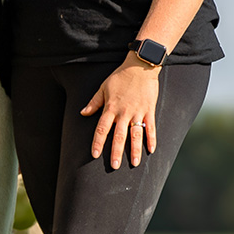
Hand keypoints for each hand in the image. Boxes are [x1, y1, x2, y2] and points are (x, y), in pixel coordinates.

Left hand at [80, 54, 160, 169]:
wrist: (140, 66)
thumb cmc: (120, 77)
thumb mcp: (103, 88)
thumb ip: (94, 102)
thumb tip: (82, 113)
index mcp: (111, 108)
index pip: (102, 128)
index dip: (98, 142)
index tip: (95, 154)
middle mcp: (124, 112)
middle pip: (119, 135)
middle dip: (116, 152)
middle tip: (114, 166)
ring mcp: (138, 112)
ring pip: (136, 134)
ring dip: (134, 150)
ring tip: (134, 164)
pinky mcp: (149, 110)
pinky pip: (151, 127)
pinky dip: (152, 139)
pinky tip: (151, 151)